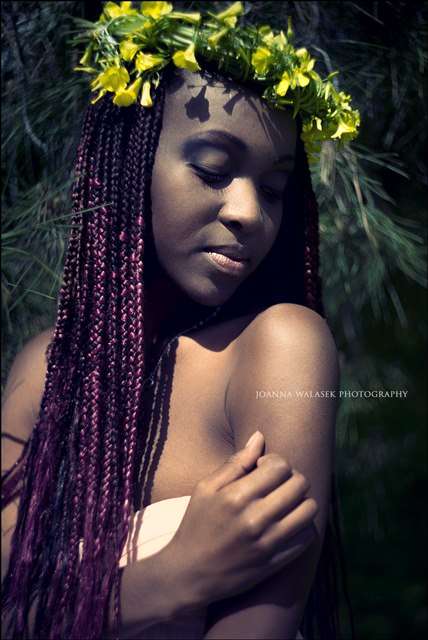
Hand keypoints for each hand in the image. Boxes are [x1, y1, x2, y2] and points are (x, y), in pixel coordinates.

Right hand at [163, 431, 317, 609]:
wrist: (190, 574)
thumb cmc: (196, 524)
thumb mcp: (205, 488)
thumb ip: (236, 462)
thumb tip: (259, 436)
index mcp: (235, 497)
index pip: (279, 466)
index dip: (274, 462)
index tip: (263, 469)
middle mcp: (254, 519)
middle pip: (299, 484)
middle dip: (291, 477)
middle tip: (277, 483)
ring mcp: (268, 543)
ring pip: (309, 509)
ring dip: (301, 500)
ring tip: (285, 502)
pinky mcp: (276, 562)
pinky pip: (307, 535)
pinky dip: (302, 524)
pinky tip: (287, 522)